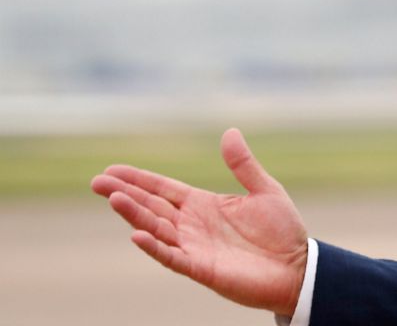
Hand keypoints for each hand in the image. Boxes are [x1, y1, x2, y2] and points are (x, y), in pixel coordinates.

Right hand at [90, 128, 308, 315]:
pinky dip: (154, 247)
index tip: (112, 170)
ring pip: (156, 228)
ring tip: (114, 198)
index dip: (139, 180)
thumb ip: (243, 165)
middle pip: (151, 206)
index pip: (163, 189)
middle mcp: (192, 225)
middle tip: (97, 182)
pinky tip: (137, 235)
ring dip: (135, 215)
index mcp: (203, 204)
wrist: (297, 267)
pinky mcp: (201, 268)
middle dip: (125, 194)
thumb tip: (230, 132)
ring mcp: (194, 246)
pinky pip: (172, 257)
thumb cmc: (282, 231)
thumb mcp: (265, 190)